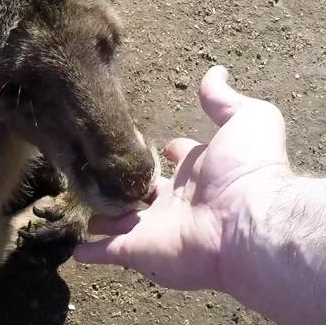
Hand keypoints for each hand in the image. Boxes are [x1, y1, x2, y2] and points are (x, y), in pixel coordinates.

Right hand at [74, 66, 292, 290]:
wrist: (245, 223)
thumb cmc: (248, 170)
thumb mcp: (245, 120)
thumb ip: (225, 99)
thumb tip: (217, 71)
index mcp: (201, 172)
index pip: (181, 159)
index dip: (171, 150)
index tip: (156, 142)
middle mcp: (178, 201)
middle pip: (147, 192)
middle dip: (130, 186)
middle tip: (105, 176)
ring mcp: (157, 229)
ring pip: (124, 222)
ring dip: (107, 220)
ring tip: (86, 214)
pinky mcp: (139, 250)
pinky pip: (109, 252)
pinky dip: (92, 253)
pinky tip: (77, 252)